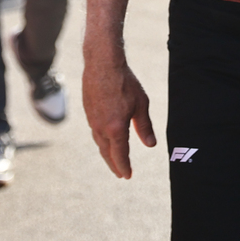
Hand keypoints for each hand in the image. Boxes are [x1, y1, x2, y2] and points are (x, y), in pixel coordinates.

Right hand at [82, 59, 155, 178]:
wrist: (102, 64)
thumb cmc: (124, 82)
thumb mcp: (141, 104)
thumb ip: (144, 126)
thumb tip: (151, 145)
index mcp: (116, 128)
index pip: (120, 155)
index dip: (125, 167)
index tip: (128, 176)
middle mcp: (101, 128)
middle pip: (107, 153)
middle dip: (114, 165)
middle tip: (120, 174)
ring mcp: (92, 120)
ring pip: (100, 143)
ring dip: (107, 153)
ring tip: (112, 159)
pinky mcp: (88, 112)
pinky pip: (95, 132)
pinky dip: (101, 140)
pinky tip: (105, 138)